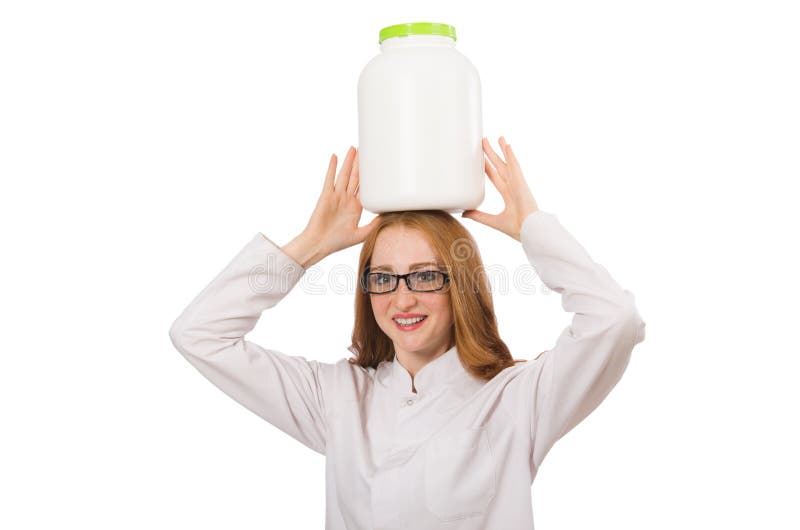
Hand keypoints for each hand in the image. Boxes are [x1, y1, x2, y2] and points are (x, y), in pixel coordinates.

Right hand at [292, 146, 380, 263]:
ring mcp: (336, 196)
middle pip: (355, 177)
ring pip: (344, 175)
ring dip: (349, 162)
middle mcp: (346, 199)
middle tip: (365, 151)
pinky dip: (332, 168)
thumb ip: (374, 225)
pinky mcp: (326, 196)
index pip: (364, 188)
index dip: (370, 177)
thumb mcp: (361, 234)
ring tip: (353, 149)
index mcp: (355, 207)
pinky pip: (330, 179)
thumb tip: (387, 216)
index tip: (376, 167)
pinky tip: (335, 157)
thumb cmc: (337, 242)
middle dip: (360, 164)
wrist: (319, 244)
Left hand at [461, 136, 539, 240]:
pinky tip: (507, 145)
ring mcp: (517, 183)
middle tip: (485, 142)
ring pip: (507, 162)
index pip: (494, 176)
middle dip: (492, 154)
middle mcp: (513, 186)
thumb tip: (464, 213)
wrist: (529, 231)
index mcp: (508, 194)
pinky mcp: (521, 183)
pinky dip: (511, 155)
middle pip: (499, 166)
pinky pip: (514, 165)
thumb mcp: (492, 221)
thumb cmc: (517, 228)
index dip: (488, 166)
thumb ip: (478, 215)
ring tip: (498, 137)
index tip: (481, 158)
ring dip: (502, 150)